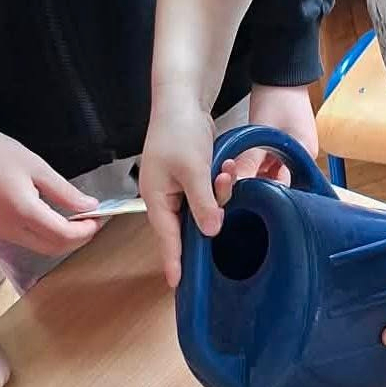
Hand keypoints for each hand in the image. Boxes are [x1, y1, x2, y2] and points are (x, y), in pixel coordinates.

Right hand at [0, 110, 97, 255]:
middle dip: (77, 239)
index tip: (98, 217)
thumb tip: (91, 206)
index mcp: (22, 212)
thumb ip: (66, 192)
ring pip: (38, 247)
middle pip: (53, 248)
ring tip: (74, 218)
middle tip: (91, 220)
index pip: (64, 236)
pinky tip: (50, 217)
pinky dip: (42, 234)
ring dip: (60, 238)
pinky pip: (23, 240)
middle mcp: (8, 229)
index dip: (86, 231)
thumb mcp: (38, 167)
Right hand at [140, 89, 219, 287]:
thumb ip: (203, 203)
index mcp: (157, 198)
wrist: (182, 101)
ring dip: (220, 194)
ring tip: (226, 171)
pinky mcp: (192, 179)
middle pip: (189, 226)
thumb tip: (211, 232)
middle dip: (211, 216)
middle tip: (224, 206)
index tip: (178, 285)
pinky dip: (221, 183)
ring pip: (204, 209)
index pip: (167, 238)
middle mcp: (165, 197)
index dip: (175, 262)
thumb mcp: (194, 169)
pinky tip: (228, 166)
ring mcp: (178, 188)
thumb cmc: (178, 131)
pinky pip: (209, 193)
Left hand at [216, 85, 318, 192]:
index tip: (246, 191)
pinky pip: (272, 160)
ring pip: (274, 171)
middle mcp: (304, 156)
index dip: (265, 191)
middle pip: (280, 180)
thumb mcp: (261, 133)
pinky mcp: (286, 142)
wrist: (281, 73)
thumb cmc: (277, 97)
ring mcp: (296, 149)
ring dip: (257, 170)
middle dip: (259, 181)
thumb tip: (236, 185)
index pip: (287, 186)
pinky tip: (246, 158)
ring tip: (240, 167)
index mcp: (306, 156)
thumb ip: (250, 161)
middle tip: (239, 179)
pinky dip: (259, 160)